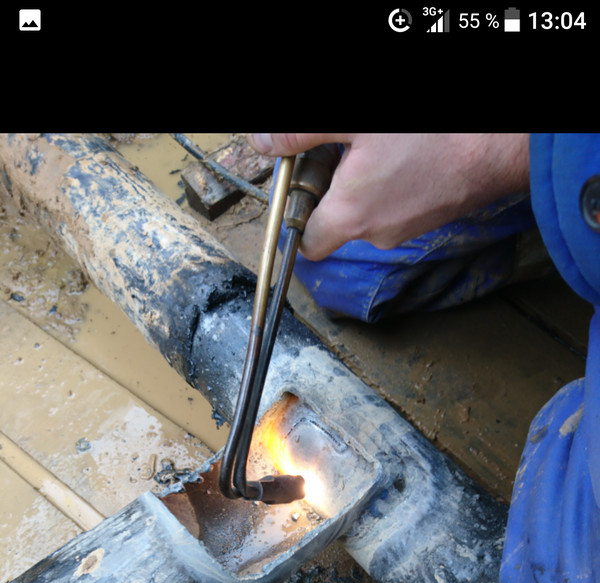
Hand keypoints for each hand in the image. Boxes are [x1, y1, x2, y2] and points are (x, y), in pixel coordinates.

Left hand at [248, 133, 529, 260]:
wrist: (498, 144)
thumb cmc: (430, 133)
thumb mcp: (354, 122)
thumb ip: (301, 134)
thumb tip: (264, 142)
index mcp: (350, 216)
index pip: (306, 243)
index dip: (295, 216)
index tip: (298, 184)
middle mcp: (377, 233)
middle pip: (336, 222)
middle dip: (331, 188)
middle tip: (341, 147)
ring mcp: (407, 229)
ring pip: (368, 210)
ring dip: (363, 181)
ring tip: (380, 143)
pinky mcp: (431, 216)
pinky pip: (397, 204)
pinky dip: (392, 182)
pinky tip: (406, 151)